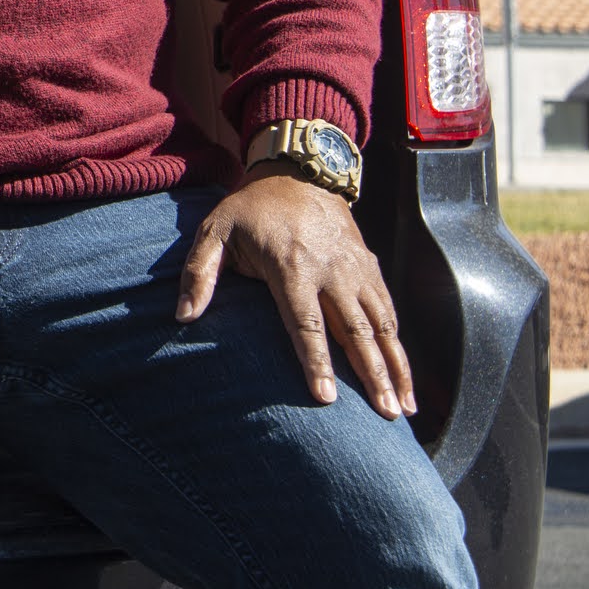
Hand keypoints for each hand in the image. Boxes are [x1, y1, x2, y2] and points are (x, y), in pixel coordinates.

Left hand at [175, 169, 414, 421]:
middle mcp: (331, 271)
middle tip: (385, 416)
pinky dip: (400, 346)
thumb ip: (199, 272)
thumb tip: (183, 316)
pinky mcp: (370, 268)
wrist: (299, 173)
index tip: (326, 398)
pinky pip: (389, 312)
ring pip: (382, 326)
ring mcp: (356, 270)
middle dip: (372, 375)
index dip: (316, 361)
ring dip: (396, 368)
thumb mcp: (216, 230)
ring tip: (404, 409)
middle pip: (355, 332)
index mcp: (291, 266)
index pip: (306, 323)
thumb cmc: (251, 209)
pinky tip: (405, 377)